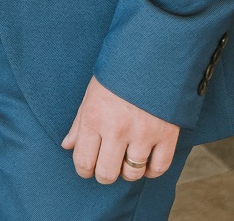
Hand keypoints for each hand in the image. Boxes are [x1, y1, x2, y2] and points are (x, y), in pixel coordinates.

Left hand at [62, 76, 179, 183]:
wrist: (151, 57)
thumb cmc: (116, 76)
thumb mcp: (90, 95)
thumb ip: (78, 124)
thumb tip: (67, 146)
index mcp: (94, 118)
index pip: (84, 161)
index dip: (84, 170)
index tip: (87, 169)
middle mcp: (117, 129)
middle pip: (107, 173)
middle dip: (103, 175)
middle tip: (105, 168)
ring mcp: (143, 134)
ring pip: (132, 174)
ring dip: (127, 172)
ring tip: (125, 161)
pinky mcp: (167, 135)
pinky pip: (158, 168)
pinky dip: (151, 170)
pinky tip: (145, 162)